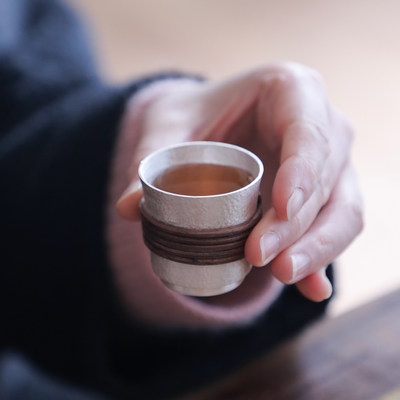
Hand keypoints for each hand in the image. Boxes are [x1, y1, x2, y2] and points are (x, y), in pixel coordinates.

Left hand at [117, 63, 363, 301]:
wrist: (215, 123)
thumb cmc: (198, 114)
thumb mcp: (168, 124)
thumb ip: (149, 159)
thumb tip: (128, 207)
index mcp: (291, 90)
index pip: (308, 133)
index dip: (302, 173)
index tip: (281, 209)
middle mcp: (322, 126)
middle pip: (324, 181)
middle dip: (297, 225)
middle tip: (260, 256)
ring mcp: (329, 163)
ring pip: (341, 211)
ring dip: (316, 248)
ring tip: (281, 273)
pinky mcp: (324, 195)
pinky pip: (333, 228)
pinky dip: (321, 259)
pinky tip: (311, 289)